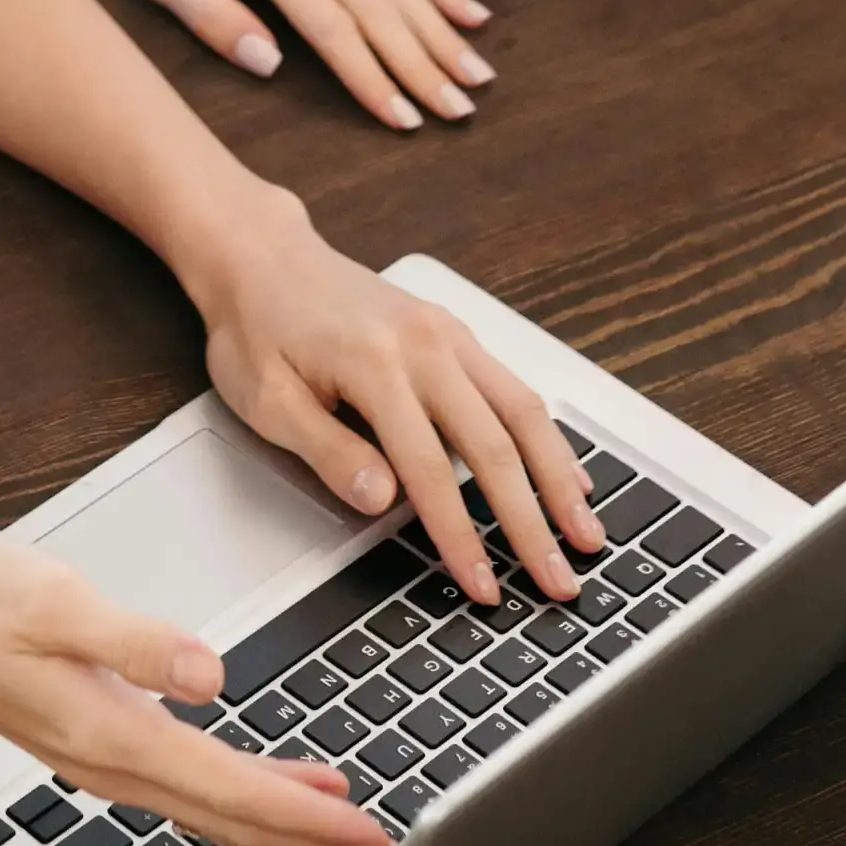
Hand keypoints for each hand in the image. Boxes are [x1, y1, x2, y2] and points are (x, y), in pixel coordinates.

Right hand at [0, 528, 388, 845]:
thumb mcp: (53, 599)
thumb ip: (136, 638)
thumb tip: (210, 674)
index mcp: (111, 731)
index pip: (227, 787)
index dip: (302, 815)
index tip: (363, 831)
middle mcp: (113, 761)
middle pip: (229, 816)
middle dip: (309, 837)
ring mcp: (106, 755)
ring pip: (213, 806)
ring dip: (282, 818)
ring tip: (346, 825)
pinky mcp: (102, 734)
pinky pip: (190, 780)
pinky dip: (243, 787)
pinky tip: (276, 776)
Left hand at [93, 0, 491, 135]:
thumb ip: (209, 15)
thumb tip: (269, 63)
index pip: (332, 28)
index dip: (371, 78)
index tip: (405, 121)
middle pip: (380, 7)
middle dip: (424, 63)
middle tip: (462, 109)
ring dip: (442, 27)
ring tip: (480, 71)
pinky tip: (468, 9)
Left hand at [188, 191, 602, 611]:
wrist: (264, 258)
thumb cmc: (258, 330)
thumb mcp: (266, 400)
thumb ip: (328, 451)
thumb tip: (385, 503)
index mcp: (374, 362)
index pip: (429, 469)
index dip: (460, 536)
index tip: (485, 588)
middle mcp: (424, 343)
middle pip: (495, 443)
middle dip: (532, 521)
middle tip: (562, 581)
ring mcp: (446, 333)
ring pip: (522, 411)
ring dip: (559, 478)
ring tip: (587, 535)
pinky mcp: (454, 333)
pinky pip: (513, 388)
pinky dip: (547, 437)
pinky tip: (569, 474)